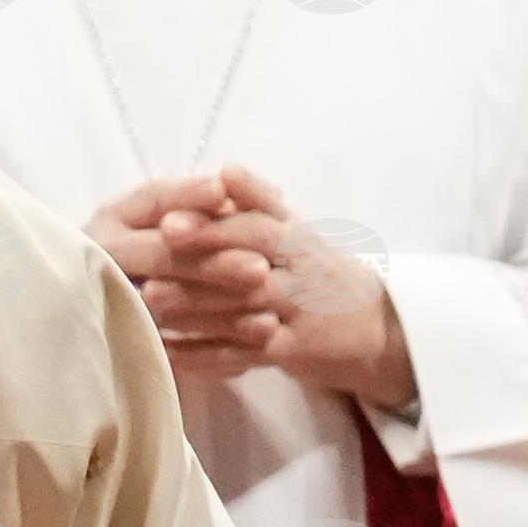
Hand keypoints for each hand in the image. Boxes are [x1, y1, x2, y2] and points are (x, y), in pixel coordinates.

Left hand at [91, 163, 418, 409]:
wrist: (377, 334)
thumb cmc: (323, 280)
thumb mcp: (303, 238)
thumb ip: (264, 210)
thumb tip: (223, 171)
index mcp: (303, 238)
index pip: (264, 215)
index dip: (232, 202)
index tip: (196, 192)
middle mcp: (304, 271)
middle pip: (253, 253)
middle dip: (208, 241)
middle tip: (164, 234)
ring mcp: (299, 314)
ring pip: (242, 304)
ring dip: (194, 301)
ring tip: (150, 296)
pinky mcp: (290, 353)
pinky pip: (238, 355)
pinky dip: (201, 355)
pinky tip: (165, 351)